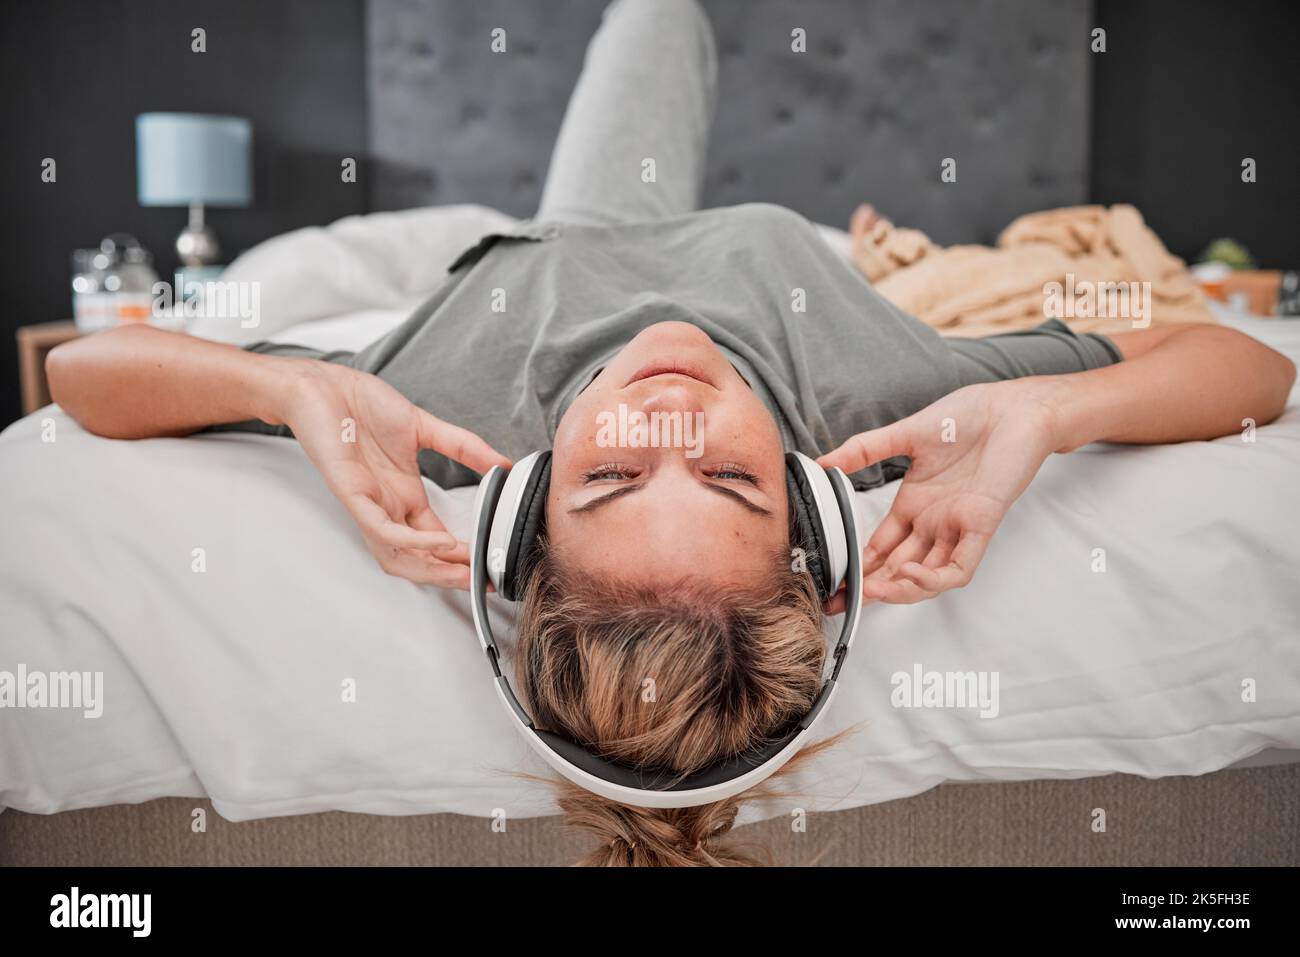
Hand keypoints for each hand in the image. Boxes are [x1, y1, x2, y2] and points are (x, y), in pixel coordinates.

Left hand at [278, 361, 510, 587]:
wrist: (323, 384)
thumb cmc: (362, 404)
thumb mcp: (424, 427)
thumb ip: (463, 446)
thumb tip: (502, 463)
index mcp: (405, 496)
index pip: (437, 540)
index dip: (464, 556)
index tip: (495, 562)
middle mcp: (388, 507)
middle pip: (419, 559)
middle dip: (452, 575)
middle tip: (486, 581)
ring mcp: (370, 504)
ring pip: (398, 555)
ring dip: (433, 569)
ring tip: (466, 571)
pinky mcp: (352, 494)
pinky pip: (383, 530)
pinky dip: (413, 542)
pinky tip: (442, 542)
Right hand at [818, 380, 1062, 607]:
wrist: (1012, 407)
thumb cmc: (968, 417)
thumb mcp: (904, 434)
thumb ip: (863, 450)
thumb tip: (822, 462)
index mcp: (913, 505)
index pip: (880, 548)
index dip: (858, 568)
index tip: (832, 583)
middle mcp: (933, 522)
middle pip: (897, 570)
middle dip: (870, 590)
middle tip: (839, 604)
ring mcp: (956, 527)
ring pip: (927, 577)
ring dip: (899, 590)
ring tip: (870, 592)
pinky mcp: (982, 525)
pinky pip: (958, 568)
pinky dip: (934, 578)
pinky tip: (908, 573)